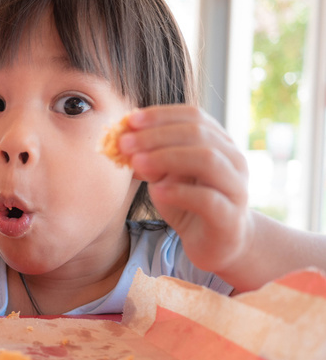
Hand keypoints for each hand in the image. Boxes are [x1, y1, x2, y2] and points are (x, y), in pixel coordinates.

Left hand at [119, 105, 252, 273]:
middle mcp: (233, 160)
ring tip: (136, 163)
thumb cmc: (188, 204)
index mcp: (219, 143)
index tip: (129, 120)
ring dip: (166, 157)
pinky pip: (208, 199)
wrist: (216, 244)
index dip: (160, 115)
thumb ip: (150, 159)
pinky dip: (179, 192)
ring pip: (207, 160)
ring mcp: (235, 188)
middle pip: (198, 134)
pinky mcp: (230, 218)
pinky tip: (156, 191)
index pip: (193, 116)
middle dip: (156, 135)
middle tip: (124, 143)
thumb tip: (122, 143)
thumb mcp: (164, 177)